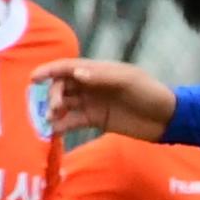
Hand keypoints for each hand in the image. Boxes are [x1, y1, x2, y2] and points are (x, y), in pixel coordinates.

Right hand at [32, 60, 174, 142]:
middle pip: (63, 86)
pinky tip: (54, 132)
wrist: (166, 119)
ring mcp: (92, 103)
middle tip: (55, 109)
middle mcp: (91, 85)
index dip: (50, 71)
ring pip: (66, 104)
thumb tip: (76, 73)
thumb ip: (102, 77)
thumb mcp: (128, 81)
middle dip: (54, 95)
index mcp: (98, 70)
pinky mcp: (96, 120)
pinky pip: (73, 121)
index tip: (33, 78)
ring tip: (50, 120)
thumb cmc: (149, 93)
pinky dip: (62, 126)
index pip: (68, 67)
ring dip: (54, 110)